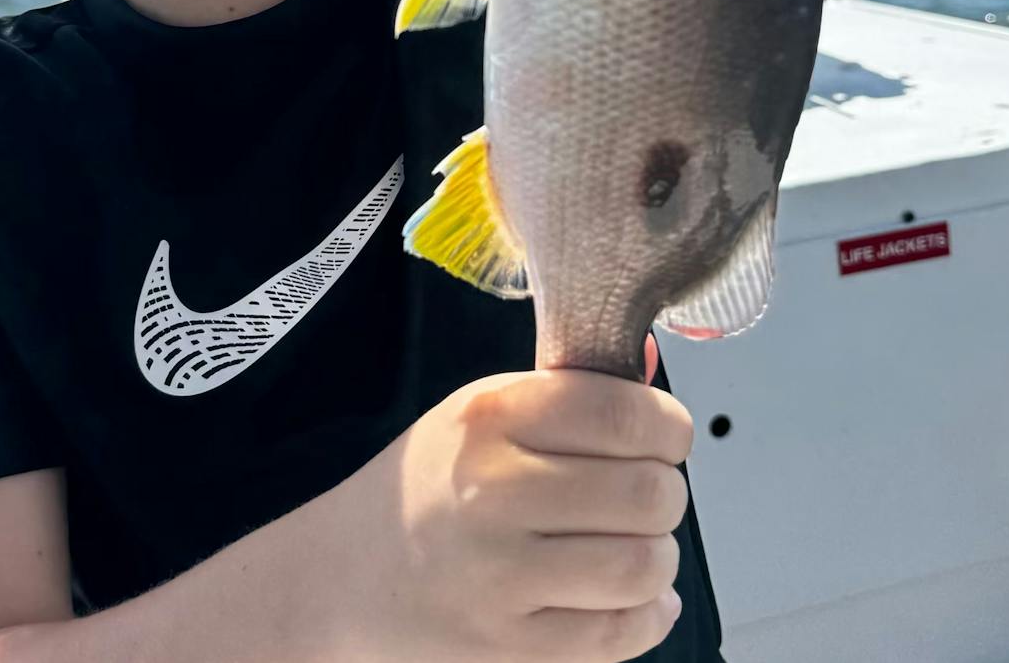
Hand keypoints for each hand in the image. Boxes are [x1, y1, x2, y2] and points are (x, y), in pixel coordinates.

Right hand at [317, 347, 691, 661]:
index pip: (623, 412)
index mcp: (491, 417)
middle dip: (665, 495)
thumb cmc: (427, 489)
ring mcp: (499, 576)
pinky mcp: (508, 648)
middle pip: (648, 492)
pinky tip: (636, 599)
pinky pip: (620, 633)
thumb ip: (567, 396)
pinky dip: (648, 615)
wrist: (340, 578)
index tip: (666, 439)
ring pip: (644, 565)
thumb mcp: (481, 416)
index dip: (668, 428)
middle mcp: (493, 491)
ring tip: (634, 550)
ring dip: (659, 559)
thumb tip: (654, 372)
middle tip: (643, 498)